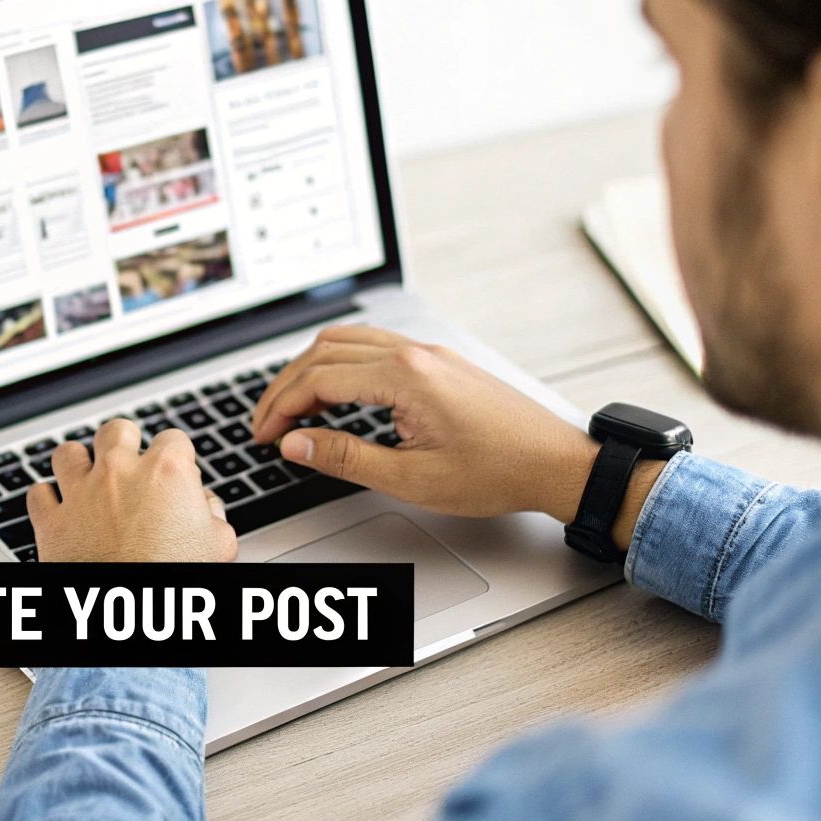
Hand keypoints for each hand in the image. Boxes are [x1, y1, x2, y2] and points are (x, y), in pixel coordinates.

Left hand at [29, 420, 238, 561]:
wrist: (132, 615)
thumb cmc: (176, 578)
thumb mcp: (217, 545)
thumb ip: (212, 514)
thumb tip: (206, 506)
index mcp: (165, 473)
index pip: (174, 439)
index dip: (176, 456)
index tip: (176, 473)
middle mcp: (119, 473)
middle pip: (116, 431)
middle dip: (124, 442)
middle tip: (130, 462)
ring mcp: (80, 494)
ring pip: (68, 453)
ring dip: (78, 462)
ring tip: (87, 477)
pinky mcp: (51, 521)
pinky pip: (37, 495)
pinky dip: (47, 500)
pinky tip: (59, 509)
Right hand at [251, 325, 602, 524]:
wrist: (556, 463)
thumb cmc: (498, 472)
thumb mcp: (412, 478)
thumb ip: (346, 458)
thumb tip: (296, 444)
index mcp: (405, 377)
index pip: (320, 379)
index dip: (282, 407)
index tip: (264, 434)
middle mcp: (415, 354)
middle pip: (326, 352)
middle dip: (286, 387)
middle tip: (266, 423)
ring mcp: (429, 353)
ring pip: (348, 341)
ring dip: (311, 369)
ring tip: (292, 406)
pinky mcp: (440, 362)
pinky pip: (374, 347)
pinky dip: (341, 364)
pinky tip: (336, 391)